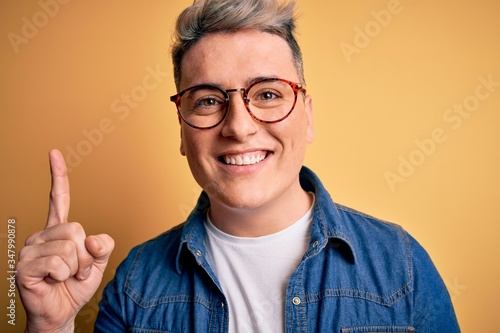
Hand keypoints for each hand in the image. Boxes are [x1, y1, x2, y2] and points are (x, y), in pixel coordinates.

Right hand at [16, 149, 114, 332]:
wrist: (61, 313)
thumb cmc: (75, 286)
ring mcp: (31, 250)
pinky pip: (59, 264)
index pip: (58, 199)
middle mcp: (42, 236)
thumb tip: (93, 239)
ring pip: (69, 248)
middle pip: (76, 229)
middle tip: (76, 269)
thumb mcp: (98, 263)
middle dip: (85, 255)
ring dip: (76, 268)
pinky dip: (65, 276)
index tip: (54, 153)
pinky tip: (53, 281)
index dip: (57, 176)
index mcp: (58, 231)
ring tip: (65, 277)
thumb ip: (102, 246)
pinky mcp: (24, 266)